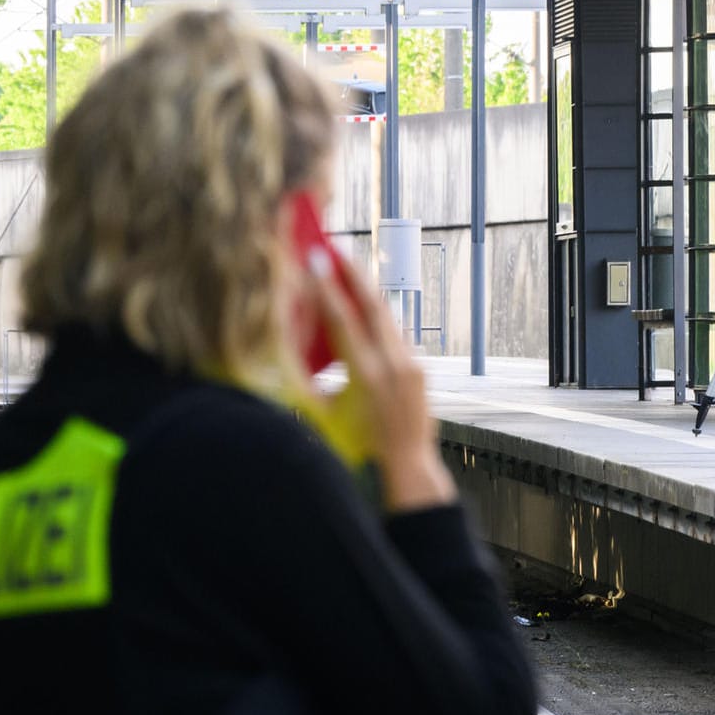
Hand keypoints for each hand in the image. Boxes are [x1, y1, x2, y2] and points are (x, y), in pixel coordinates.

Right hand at [310, 258, 456, 512]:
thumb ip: (314, 381)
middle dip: (354, 275)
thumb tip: (294, 352)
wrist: (408, 463)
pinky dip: (378, 318)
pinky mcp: (419, 367)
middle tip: (337, 250)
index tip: (316, 262)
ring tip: (348, 270)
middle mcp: (392, 365)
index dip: (328, 290)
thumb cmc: (361, 445)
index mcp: (366, 376)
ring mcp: (410, 364)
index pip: (344, 322)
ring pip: (387, 317)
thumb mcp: (330, 413)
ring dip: (367, 292)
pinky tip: (364, 306)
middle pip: (372, 307)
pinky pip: (395, 335)